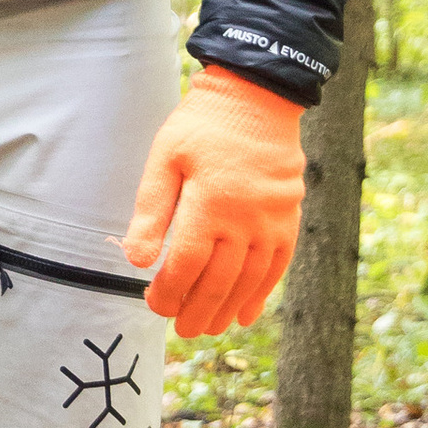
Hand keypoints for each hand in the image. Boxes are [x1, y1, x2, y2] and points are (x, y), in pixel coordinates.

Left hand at [123, 64, 307, 335]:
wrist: (257, 98)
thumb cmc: (201, 128)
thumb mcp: (165, 159)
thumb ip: (151, 211)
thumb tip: (137, 261)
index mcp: (211, 202)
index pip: (188, 262)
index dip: (170, 291)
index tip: (154, 304)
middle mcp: (246, 218)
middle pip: (220, 279)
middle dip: (197, 309)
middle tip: (180, 329)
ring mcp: (272, 221)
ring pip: (249, 279)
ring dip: (227, 309)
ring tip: (207, 328)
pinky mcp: (289, 220)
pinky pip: (278, 267)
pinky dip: (261, 295)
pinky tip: (244, 314)